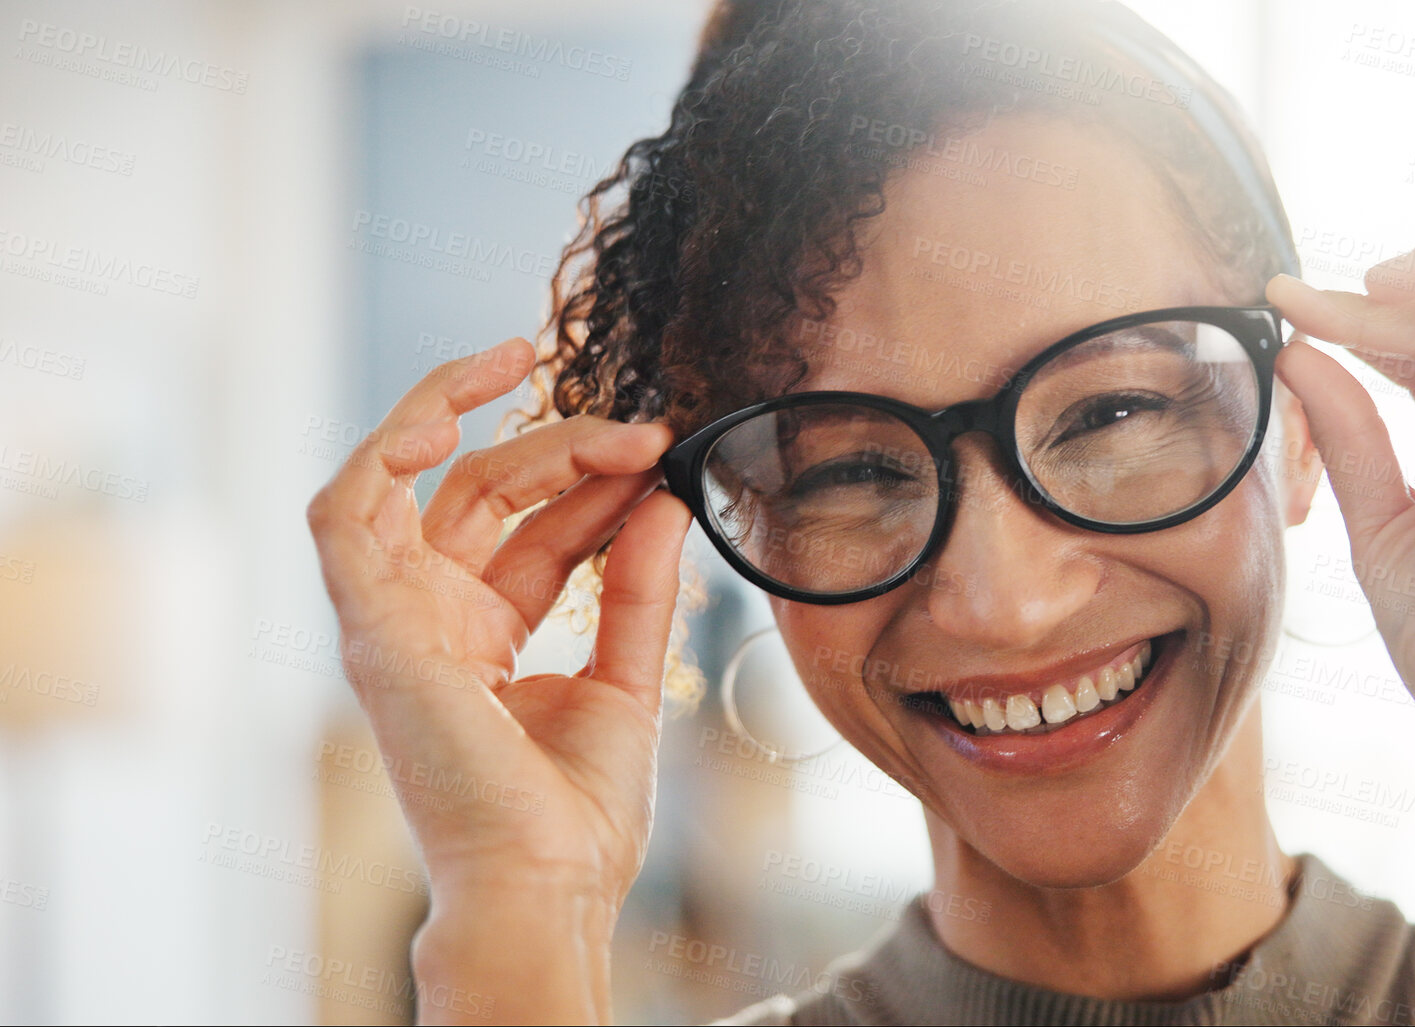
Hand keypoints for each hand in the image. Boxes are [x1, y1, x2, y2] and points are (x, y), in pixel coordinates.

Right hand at [305, 338, 690, 1021]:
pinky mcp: (370, 629)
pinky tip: (444, 413)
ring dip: (459, 413)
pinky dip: (380, 451)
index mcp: (482, 635)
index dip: (590, 477)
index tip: (659, 449)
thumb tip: (664, 498)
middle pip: (478, 491)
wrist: (547, 883)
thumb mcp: (627, 678)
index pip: (529, 524)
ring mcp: (392, 622)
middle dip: (558, 444)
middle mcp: (429, 620)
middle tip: (640, 428)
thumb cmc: (577, 815)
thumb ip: (638, 587)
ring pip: (407, 480)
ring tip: (523, 364)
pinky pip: (341, 514)